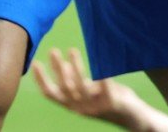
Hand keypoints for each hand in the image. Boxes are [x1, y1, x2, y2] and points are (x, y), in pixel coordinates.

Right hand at [32, 48, 148, 126]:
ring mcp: (95, 107)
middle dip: (57, 69)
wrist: (132, 116)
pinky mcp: (111, 103)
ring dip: (76, 67)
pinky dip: (102, 78)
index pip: (51, 94)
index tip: (35, 62)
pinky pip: (104, 87)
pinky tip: (99, 67)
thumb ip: (75, 82)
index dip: (41, 80)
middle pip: (64, 88)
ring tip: (72, 50)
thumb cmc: (107, 99)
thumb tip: (63, 65)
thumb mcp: (88, 91)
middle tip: (53, 50)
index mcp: (72, 105)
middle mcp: (80, 108)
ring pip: (81, 86)